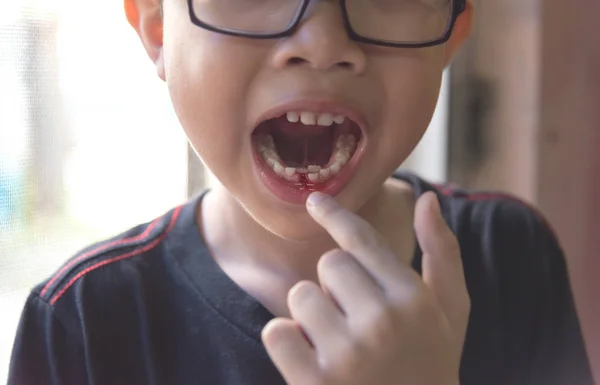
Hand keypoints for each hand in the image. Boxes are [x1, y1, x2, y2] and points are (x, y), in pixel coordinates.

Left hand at [261, 191, 469, 384]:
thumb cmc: (430, 363)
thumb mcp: (450, 312)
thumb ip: (442, 253)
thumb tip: (428, 198)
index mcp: (413, 299)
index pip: (363, 241)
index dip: (335, 215)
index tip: (315, 201)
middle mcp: (382, 321)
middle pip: (329, 264)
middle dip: (335, 286)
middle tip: (355, 319)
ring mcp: (347, 353)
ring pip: (300, 295)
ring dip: (312, 317)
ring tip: (337, 344)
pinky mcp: (314, 382)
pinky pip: (276, 332)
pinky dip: (287, 342)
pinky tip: (312, 360)